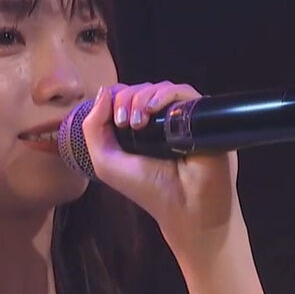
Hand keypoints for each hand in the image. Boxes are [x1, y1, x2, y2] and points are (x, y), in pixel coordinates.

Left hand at [81, 82, 239, 258]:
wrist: (185, 206)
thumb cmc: (146, 188)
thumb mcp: (106, 162)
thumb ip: (93, 128)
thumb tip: (103, 91)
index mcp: (138, 127)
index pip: (125, 95)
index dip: (115, 97)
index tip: (113, 116)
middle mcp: (160, 118)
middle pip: (141, 89)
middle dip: (126, 99)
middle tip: (124, 122)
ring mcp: (181, 115)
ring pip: (161, 87)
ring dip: (142, 97)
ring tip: (137, 121)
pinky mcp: (201, 114)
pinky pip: (183, 92)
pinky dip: (165, 94)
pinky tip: (153, 110)